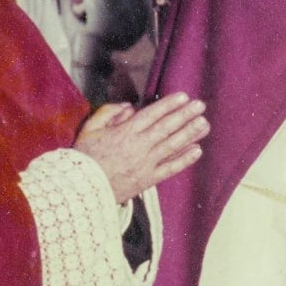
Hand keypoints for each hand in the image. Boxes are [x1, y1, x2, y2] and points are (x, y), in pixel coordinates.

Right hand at [75, 92, 208, 202]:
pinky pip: (171, 168)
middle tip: (200, 105)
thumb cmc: (85, 157)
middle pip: (167, 128)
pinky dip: (185, 159)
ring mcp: (146, 163)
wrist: (80, 188)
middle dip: (185, 115)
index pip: (152, 115)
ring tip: (205, 124)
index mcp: (125, 132)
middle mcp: (139, 146)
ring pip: (172, 146)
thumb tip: (130, 107)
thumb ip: (108, 113)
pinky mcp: (149, 179)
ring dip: (190, 133)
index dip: (169, 105)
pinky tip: (197, 150)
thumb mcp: (90, 129)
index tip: (184, 97)